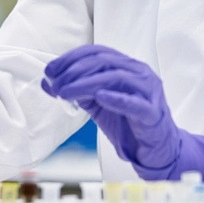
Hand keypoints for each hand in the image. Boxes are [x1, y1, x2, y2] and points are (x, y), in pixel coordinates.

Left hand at [42, 45, 203, 189]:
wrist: (155, 150)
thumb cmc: (128, 123)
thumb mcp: (98, 105)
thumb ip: (77, 92)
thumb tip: (49, 83)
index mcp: (126, 66)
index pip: (97, 52)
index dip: (71, 58)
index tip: (51, 70)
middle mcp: (139, 72)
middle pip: (104, 62)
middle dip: (74, 71)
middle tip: (55, 84)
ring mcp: (149, 90)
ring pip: (116, 77)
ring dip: (86, 84)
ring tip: (65, 93)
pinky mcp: (153, 112)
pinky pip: (135, 103)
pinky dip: (116, 98)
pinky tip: (99, 97)